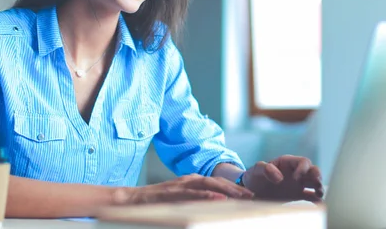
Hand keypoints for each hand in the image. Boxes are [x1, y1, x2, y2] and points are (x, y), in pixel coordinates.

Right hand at [130, 174, 253, 203]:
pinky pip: (192, 193)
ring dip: (227, 190)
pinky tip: (218, 199)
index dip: (234, 187)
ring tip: (241, 196)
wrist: (133, 199)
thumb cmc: (158, 202)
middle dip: (236, 188)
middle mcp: (189, 180)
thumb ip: (195, 199)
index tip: (249, 194)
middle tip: (252, 195)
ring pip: (208, 184)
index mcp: (193, 181)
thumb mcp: (181, 199)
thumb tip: (215, 205)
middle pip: (217, 181)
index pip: (218, 182)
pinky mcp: (173, 192)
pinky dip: (206, 196)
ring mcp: (181, 184)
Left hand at [243, 155, 322, 202]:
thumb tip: (279, 178)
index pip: (303, 161)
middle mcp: (295, 172)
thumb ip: (265, 169)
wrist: (252, 189)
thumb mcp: (257, 169)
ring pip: (314, 183)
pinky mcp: (297, 195)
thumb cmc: (254, 175)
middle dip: (317, 176)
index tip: (297, 178)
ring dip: (319, 187)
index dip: (303, 169)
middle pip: (313, 170)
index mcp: (288, 162)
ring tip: (319, 193)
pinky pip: (310, 196)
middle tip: (316, 184)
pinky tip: (319, 204)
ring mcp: (298, 183)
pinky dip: (316, 200)